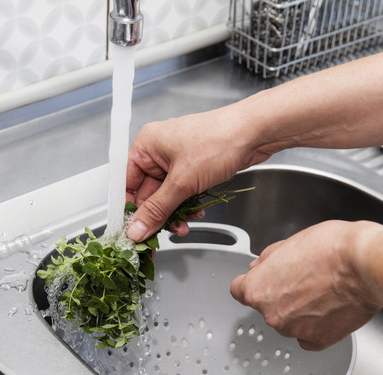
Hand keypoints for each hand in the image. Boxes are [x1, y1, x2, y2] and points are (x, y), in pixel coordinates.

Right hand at [125, 104, 271, 241]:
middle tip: (162, 233)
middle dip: (158, 215)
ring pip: (166, 196)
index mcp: (147, 145)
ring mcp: (177, 160)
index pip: (127, 182)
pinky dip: (187, 205)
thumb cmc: (219, 140)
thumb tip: (137, 228)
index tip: (134, 230)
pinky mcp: (194, 168)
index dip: (130, 208)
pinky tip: (196, 212)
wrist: (255, 133)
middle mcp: (159, 151)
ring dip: (175, 213)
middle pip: (147, 193)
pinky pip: (182, 193)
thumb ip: (157, 209)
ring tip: (184, 224)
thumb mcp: (182, 181)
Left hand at [229, 220, 382, 349]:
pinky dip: (317, 327)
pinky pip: (310, 337)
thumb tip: (259, 268)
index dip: (253, 283)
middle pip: (267, 307)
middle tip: (305, 279)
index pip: (239, 291)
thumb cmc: (331, 249)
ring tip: (324, 291)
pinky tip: (330, 310)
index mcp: (257, 290)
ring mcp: (294, 331)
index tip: (264, 281)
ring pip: (289, 322)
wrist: (365, 265)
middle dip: (281, 295)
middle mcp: (271, 315)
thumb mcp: (289, 242)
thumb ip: (267, 261)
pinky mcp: (319, 341)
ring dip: (300, 311)